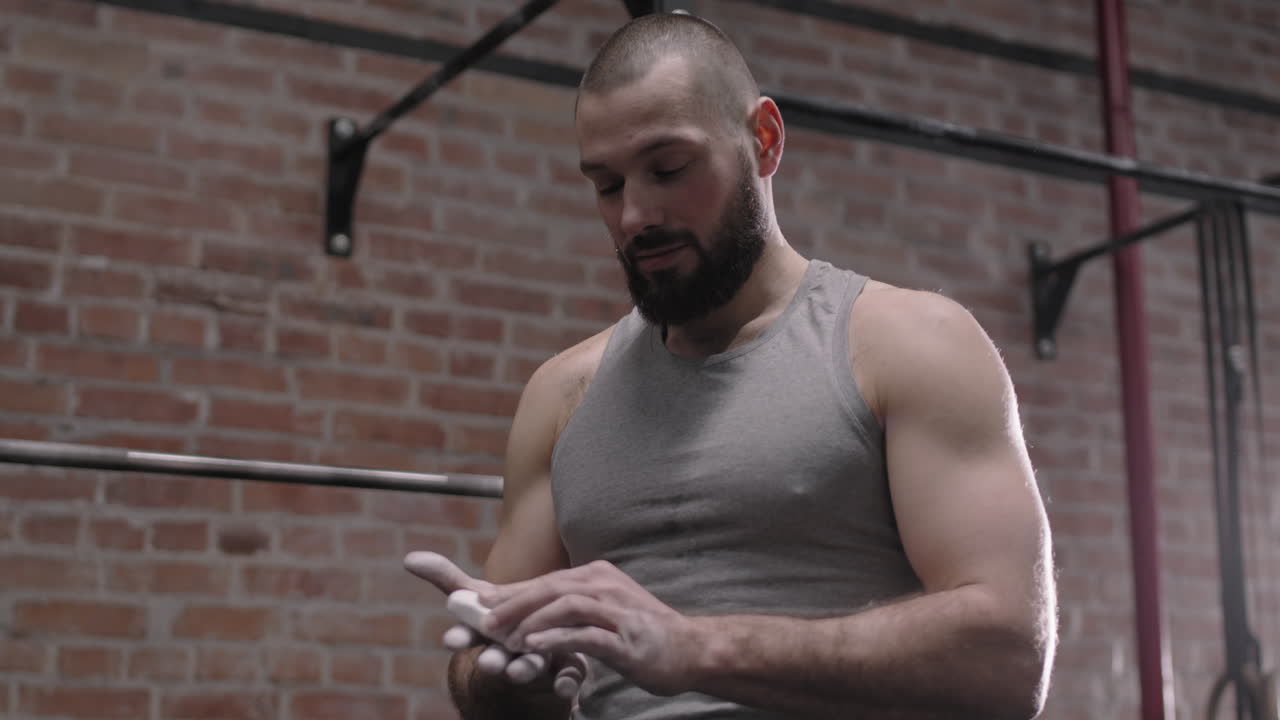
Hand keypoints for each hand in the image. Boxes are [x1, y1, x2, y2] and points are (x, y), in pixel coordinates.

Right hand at [403, 551, 586, 697]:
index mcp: (487, 633)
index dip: (461, 636)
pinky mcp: (564, 672)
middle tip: (489, 662)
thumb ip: (447, 579)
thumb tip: (409, 558)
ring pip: (530, 668)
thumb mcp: (476, 598)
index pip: (469, 634)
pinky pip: (566, 678)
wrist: (535, 656)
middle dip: (493, 659)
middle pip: (498, 657)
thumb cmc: (500, 621)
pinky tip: (564, 684)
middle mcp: (508, 653)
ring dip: (524, 669)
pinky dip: (564, 682)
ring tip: (520, 671)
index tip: (450, 639)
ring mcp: (536, 664)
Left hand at [481, 560, 703, 696]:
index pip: (546, 580)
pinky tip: (533, 647)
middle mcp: (604, 585)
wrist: (692, 649)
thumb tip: (536, 608)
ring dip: (528, 620)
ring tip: (502, 637)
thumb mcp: (607, 610)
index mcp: (597, 576)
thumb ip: (575, 606)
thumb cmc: (643, 633)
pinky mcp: (624, 637)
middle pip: (549, 586)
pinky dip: (555, 638)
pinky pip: (583, 633)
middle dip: (511, 603)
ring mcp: (616, 610)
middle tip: (482, 620)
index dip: (511, 592)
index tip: (481, 604)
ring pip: (563, 605)